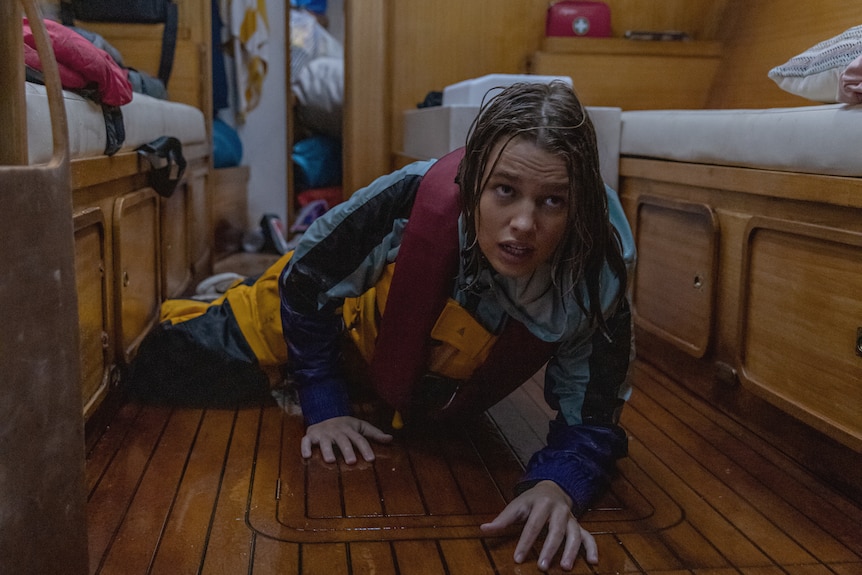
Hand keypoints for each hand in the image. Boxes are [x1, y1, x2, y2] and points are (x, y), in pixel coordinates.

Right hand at [301, 416, 392, 463]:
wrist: (324, 413)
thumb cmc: (345, 425)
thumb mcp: (360, 426)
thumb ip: (374, 434)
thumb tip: (391, 439)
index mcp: (350, 429)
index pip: (359, 439)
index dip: (365, 449)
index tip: (371, 459)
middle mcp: (337, 431)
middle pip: (343, 441)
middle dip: (347, 450)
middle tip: (352, 461)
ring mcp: (323, 433)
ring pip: (325, 442)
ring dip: (327, 450)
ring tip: (330, 461)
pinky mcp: (310, 435)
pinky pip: (306, 441)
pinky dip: (305, 447)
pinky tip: (306, 456)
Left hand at [480, 480, 597, 571]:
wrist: (552, 488)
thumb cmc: (530, 501)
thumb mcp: (516, 506)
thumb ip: (502, 519)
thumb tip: (483, 529)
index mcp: (541, 503)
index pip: (532, 525)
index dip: (525, 543)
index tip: (518, 558)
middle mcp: (559, 510)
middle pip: (555, 531)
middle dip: (549, 549)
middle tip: (542, 567)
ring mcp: (571, 518)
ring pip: (574, 535)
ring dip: (571, 552)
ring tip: (565, 568)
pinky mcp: (579, 526)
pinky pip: (589, 537)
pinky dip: (592, 549)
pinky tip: (593, 562)